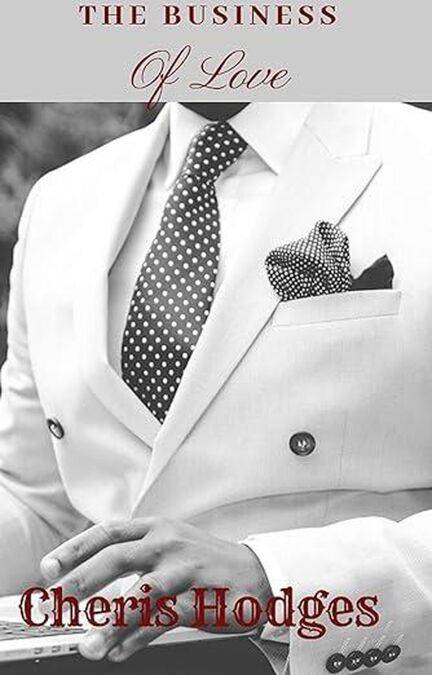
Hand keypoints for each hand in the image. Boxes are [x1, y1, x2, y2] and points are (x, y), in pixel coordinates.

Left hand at [40, 518, 271, 661]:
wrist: (258, 573)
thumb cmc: (206, 562)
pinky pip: (164, 620)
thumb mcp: (170, 547)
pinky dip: (138, 638)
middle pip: (117, 557)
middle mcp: (168, 543)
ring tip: (89, 644)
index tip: (50, 568)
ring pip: (141, 594)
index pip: (108, 532)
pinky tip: (120, 651)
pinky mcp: (202, 598)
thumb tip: (90, 582)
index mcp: (157, 528)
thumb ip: (134, 558)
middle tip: (58, 603)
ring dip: (110, 622)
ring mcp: (186, 569)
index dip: (75, 549)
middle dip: (82, 581)